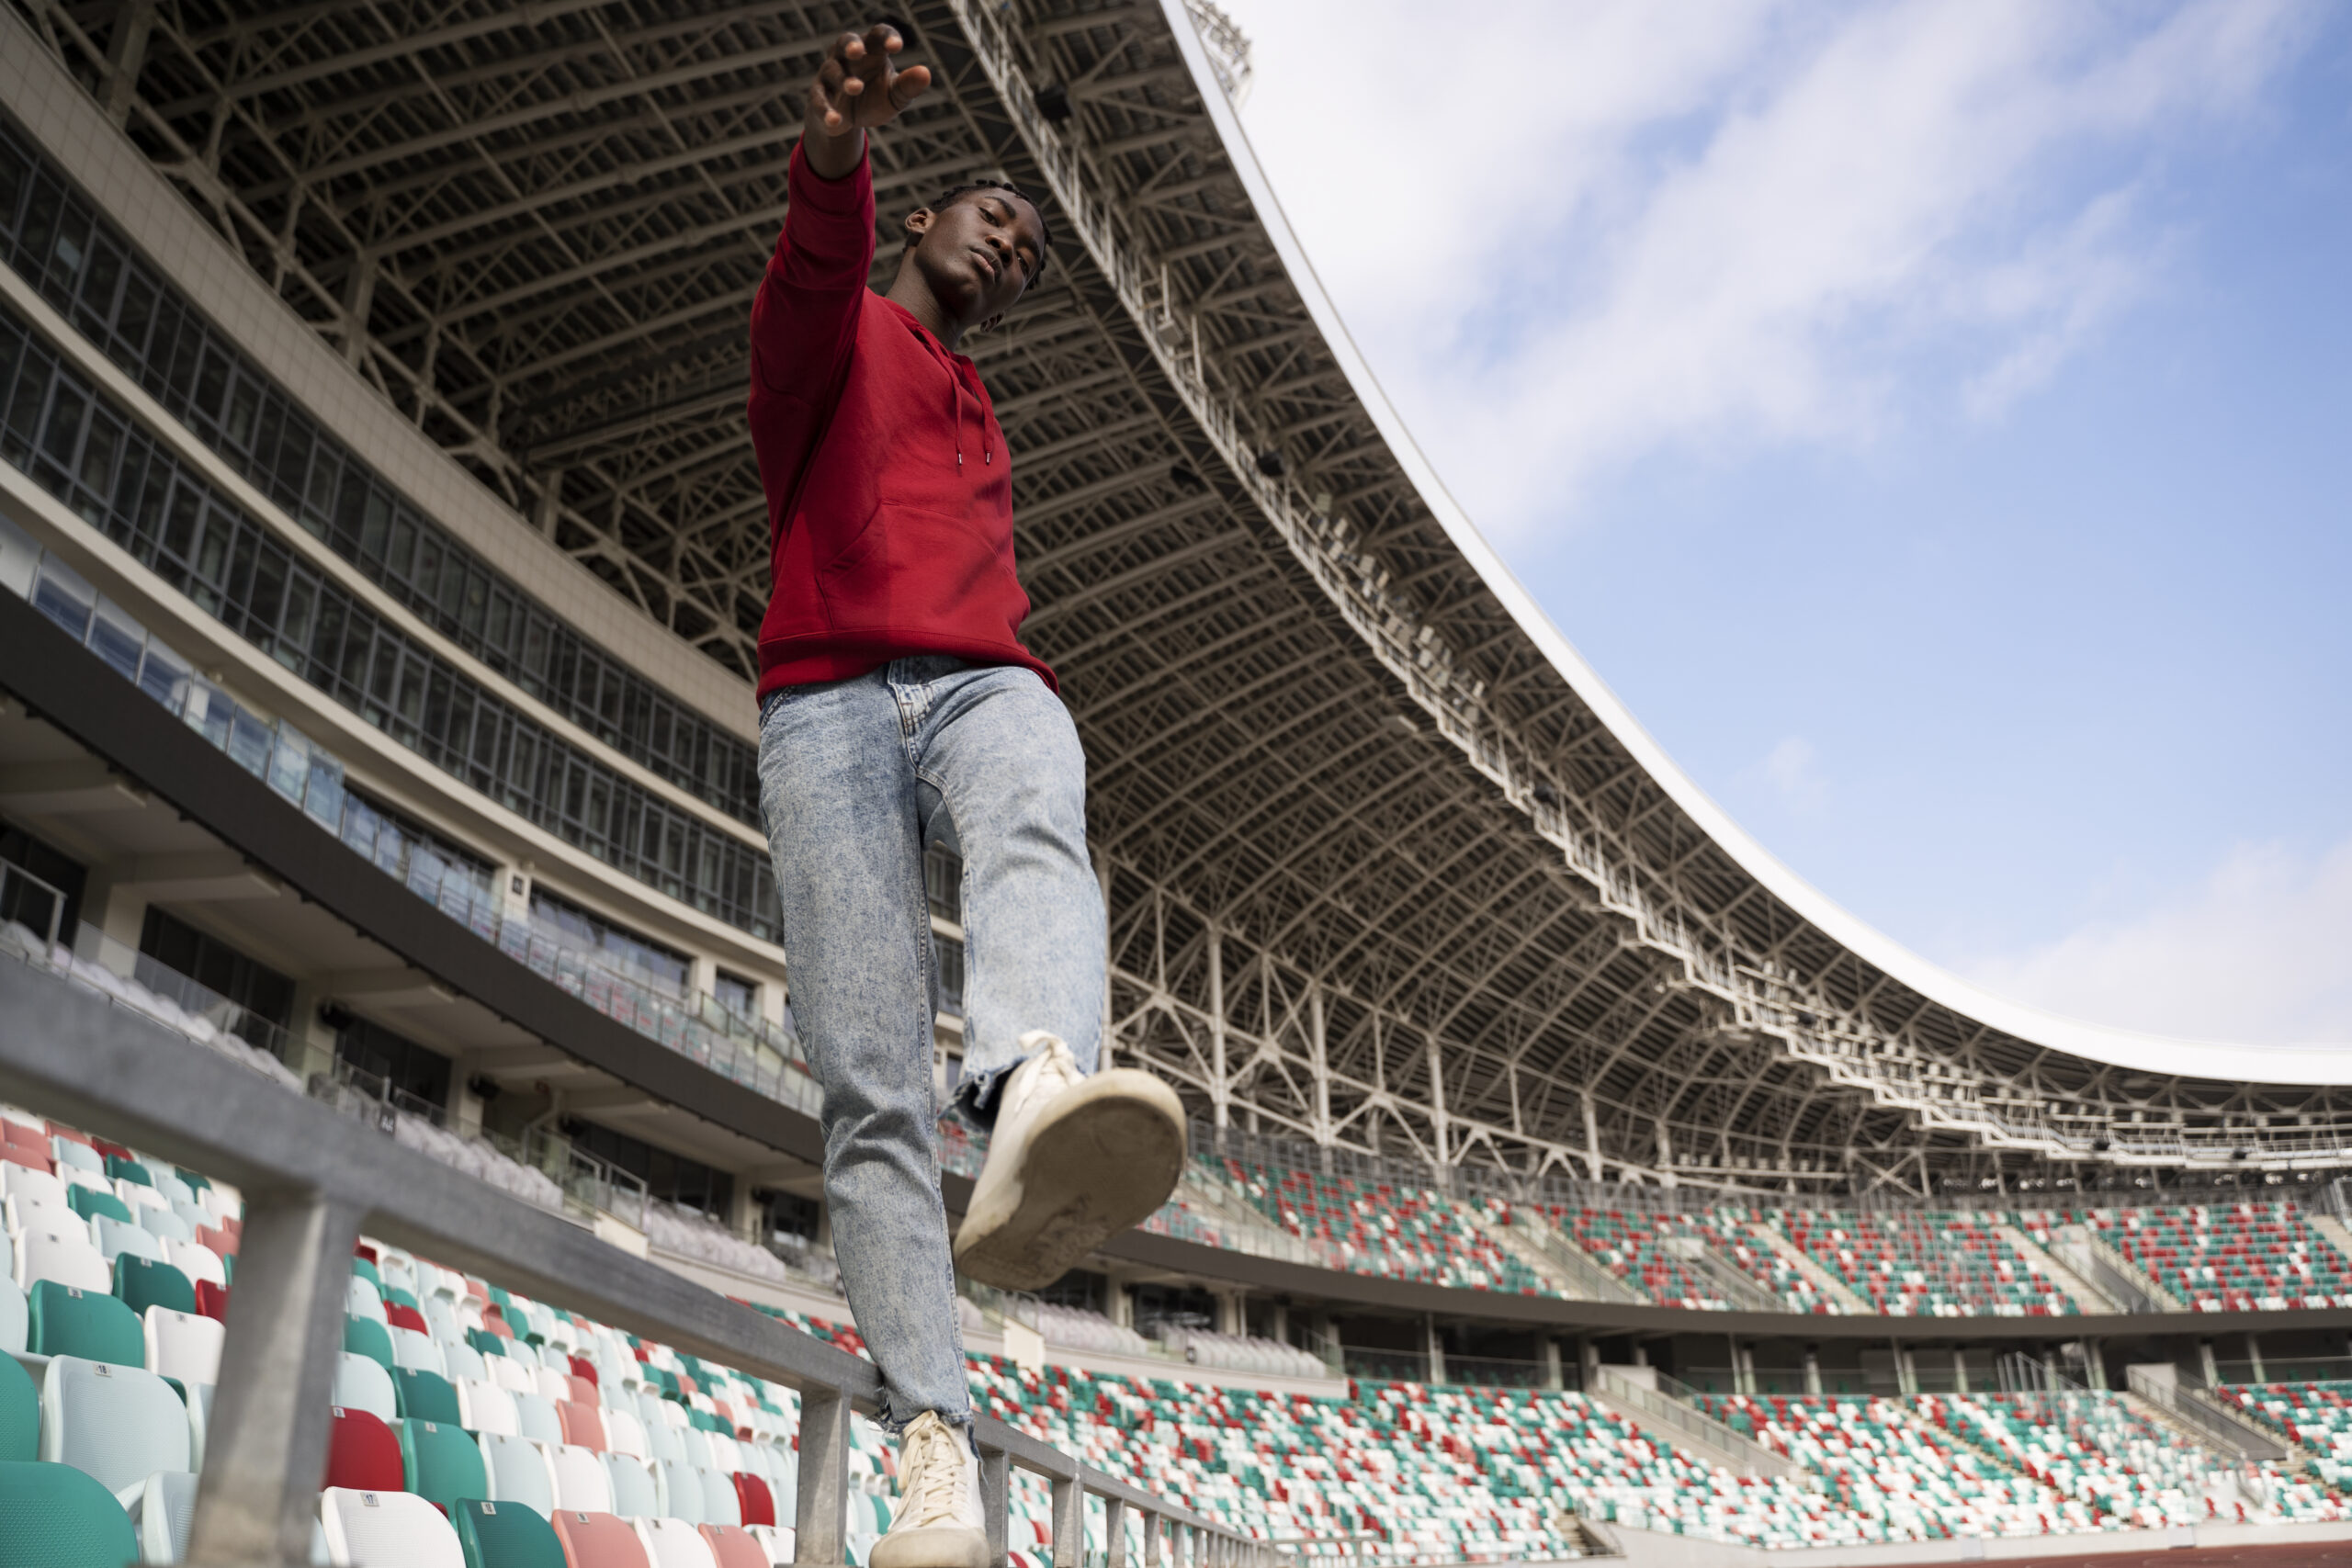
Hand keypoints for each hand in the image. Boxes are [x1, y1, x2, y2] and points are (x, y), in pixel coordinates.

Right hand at [807, 23, 931, 139]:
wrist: (849, 122)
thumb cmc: (874, 98)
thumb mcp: (895, 95)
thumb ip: (908, 85)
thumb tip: (925, 73)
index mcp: (871, 51)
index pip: (878, 36)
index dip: (886, 37)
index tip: (897, 47)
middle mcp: (848, 57)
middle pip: (845, 41)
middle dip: (851, 44)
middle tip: (858, 51)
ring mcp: (830, 74)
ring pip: (832, 70)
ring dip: (844, 79)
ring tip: (856, 88)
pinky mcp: (818, 95)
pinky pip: (819, 99)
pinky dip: (826, 109)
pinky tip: (835, 120)